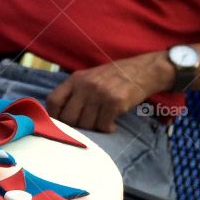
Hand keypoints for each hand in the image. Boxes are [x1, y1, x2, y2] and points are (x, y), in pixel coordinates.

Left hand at [45, 53, 173, 132]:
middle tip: (87, 126)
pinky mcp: (115, 101)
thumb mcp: (90, 77)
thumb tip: (59, 117)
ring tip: (102, 123)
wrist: (145, 70)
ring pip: (86, 124)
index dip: (54, 116)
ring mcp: (100, 93)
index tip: (61, 124)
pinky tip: (112, 124)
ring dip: (94, 128)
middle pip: (68, 117)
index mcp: (76, 79)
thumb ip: (75, 93)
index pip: (53, 101)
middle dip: (76, 127)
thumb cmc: (116, 77)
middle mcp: (85, 85)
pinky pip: (103, 125)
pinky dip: (107, 129)